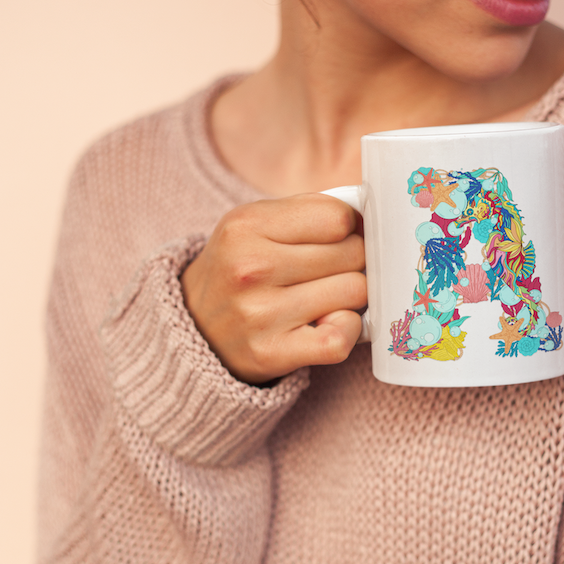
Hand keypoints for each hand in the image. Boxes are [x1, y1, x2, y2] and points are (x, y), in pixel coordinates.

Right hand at [180, 194, 365, 384]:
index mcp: (247, 225)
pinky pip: (340, 339)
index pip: (338, 217)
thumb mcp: (258, 222)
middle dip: (353, 260)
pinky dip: (347, 330)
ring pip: (354, 292)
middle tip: (332, 269)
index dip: (348, 226)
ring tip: (326, 294)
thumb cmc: (243, 267)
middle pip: (352, 254)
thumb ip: (311, 210)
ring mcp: (260, 313)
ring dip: (350, 295)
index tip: (337, 238)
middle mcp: (250, 267)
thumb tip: (370, 216)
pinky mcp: (271, 353)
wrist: (194, 325)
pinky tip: (330, 322)